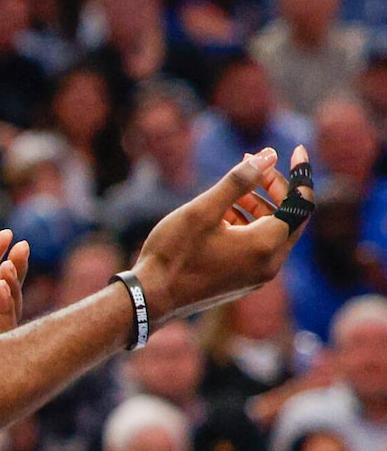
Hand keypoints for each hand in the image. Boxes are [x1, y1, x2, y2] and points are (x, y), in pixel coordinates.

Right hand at [137, 145, 312, 323]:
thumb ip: (238, 181)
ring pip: (273, 232)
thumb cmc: (173, 254)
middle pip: (290, 217)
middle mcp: (270, 263)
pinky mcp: (244, 282)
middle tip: (254, 167)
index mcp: (265, 244)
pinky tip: (223, 218)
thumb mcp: (202, 211)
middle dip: (275, 189)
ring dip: (260, 207)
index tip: (295, 152)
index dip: (300, 175)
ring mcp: (258, 276)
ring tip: (233, 192)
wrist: (150, 299)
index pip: (300, 203)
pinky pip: (260, 248)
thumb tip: (268, 155)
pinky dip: (250, 226)